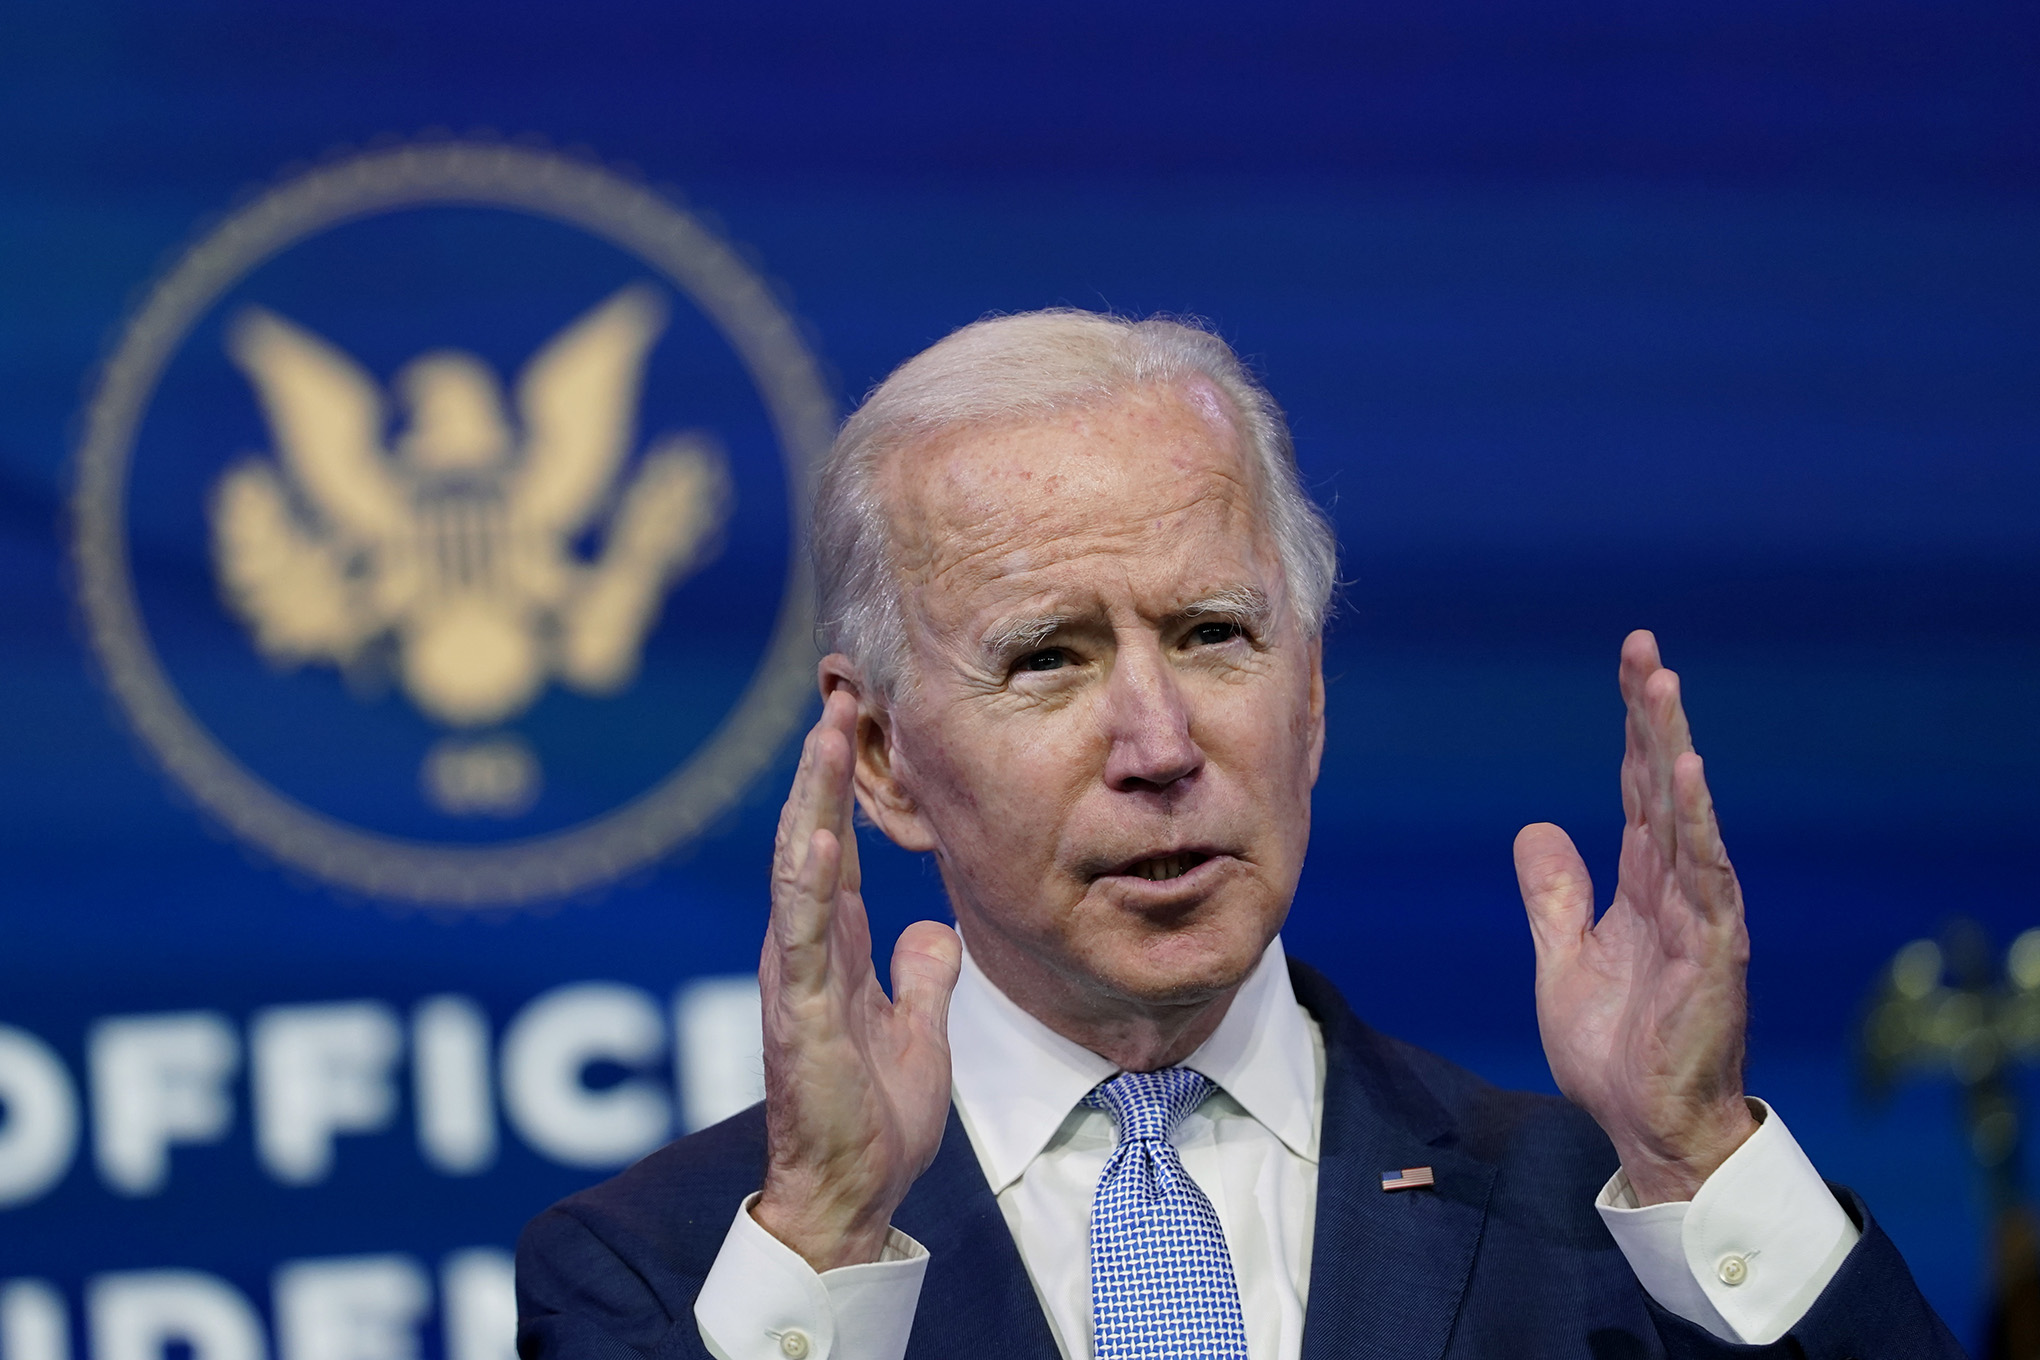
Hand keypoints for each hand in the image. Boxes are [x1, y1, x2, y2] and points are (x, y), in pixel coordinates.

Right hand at [753, 687, 962, 1268]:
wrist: (849, 1194)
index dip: (841, 789)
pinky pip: (801, 941)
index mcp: (830, 952)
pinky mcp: (795, 1017)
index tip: (854, 724)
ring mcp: (793, 981)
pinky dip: (807, 887)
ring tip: (825, 739)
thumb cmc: (874, 1120)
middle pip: (808, 840)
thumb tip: (931, 928)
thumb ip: (919, 977)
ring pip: (797, 871)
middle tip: (837, 699)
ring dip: (811, 804)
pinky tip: (817, 839)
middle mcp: (803, 953)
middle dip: (822, 771)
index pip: (832, 850)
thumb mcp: (916, 1031)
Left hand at [1515, 630, 1758, 1204]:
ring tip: (1663, 688)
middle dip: (1653, 717)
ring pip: (1687, 817)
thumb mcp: (1564, 960)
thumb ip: (1555, 896)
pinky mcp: (1712, 953)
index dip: (1632, 728)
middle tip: (1643, 649)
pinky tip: (1686, 778)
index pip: (1637, 789)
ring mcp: (1700, 917)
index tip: (1630, 664)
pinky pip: (1704, 878)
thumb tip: (1539, 827)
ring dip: (1675, 751)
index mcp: (1643, 886)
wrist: (1647, 1127)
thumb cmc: (1617, 1051)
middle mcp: (1677, 888)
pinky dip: (1695, 826)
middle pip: (1663, 786)